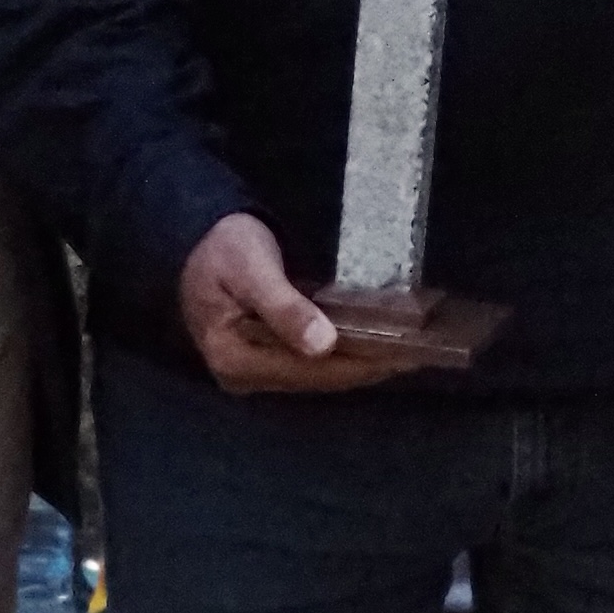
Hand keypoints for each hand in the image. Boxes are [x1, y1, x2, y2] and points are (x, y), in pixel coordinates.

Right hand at [179, 208, 439, 396]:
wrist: (193, 235)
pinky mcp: (264, 357)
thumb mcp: (250, 267)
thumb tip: (323, 345)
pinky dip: (346, 354)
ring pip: (319, 374)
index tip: (404, 353)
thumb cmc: (222, 246)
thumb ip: (284, 307)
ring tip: (407, 351)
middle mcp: (244, 375)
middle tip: (420, 352)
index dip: (360, 362)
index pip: (310, 370)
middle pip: (318, 378)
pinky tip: (376, 345)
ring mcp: (254, 369)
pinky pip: (312, 363)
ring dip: (362, 363)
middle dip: (369, 366)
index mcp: (235, 359)